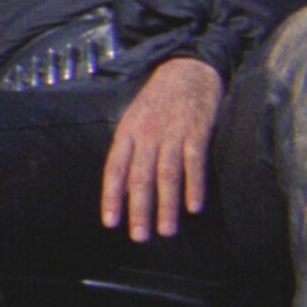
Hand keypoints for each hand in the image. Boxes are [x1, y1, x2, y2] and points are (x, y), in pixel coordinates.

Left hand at [100, 57, 222, 241]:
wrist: (186, 70)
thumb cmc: (157, 101)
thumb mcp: (134, 121)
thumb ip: (130, 152)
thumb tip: (124, 188)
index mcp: (127, 133)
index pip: (114, 169)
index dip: (111, 196)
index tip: (110, 222)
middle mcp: (146, 135)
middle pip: (140, 177)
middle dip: (139, 209)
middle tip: (139, 237)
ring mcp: (172, 133)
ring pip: (167, 174)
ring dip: (167, 205)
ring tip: (166, 231)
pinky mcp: (196, 131)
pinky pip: (194, 162)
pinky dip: (194, 185)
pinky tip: (193, 206)